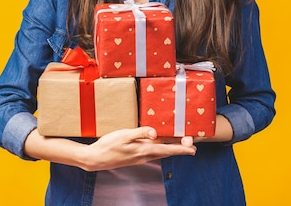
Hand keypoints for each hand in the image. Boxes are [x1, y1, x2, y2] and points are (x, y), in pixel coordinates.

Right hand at [80, 127, 195, 171]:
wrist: (96, 159)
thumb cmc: (108, 146)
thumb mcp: (123, 135)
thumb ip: (139, 133)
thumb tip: (154, 132)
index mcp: (143, 150)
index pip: (167, 149)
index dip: (181, 149)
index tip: (193, 149)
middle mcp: (144, 155)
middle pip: (166, 152)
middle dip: (179, 149)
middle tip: (192, 146)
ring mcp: (140, 157)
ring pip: (160, 152)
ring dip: (171, 149)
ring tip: (180, 145)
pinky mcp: (135, 156)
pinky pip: (152, 152)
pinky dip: (160, 148)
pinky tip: (159, 144)